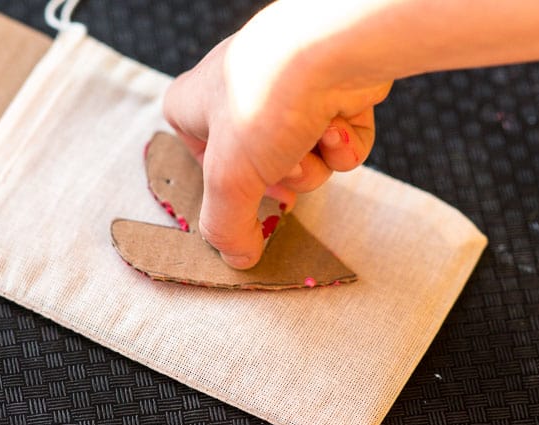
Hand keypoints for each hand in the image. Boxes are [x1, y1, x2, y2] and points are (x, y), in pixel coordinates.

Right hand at [164, 30, 390, 268]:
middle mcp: (242, 96)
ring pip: (303, 159)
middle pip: (260, 168)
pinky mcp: (335, 93)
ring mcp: (291, 93)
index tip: (240, 193)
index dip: (221, 180)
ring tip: (315, 136)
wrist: (333, 50)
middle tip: (284, 165)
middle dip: (281, 176)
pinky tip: (340, 126)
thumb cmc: (263, 102)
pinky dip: (342, 144)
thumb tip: (238, 260)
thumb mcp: (229, 179)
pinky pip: (336, 143)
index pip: (196, 151)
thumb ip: (226, 227)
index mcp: (198, 105)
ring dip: (315, 162)